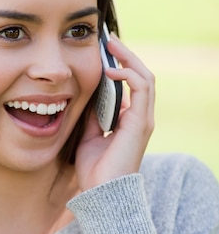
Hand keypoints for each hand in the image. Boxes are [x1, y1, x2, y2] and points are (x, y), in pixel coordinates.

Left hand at [74, 34, 154, 190]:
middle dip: (125, 56)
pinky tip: (111, 69)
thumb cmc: (95, 171)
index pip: (130, 85)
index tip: (102, 53)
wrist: (102, 193)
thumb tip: (87, 96)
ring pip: (145, 78)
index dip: (118, 67)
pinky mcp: (141, 122)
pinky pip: (141, 88)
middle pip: (140, 76)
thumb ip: (92, 116)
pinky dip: (128, 74)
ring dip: (129, 58)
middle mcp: (140, 117)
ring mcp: (143, 119)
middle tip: (108, 40)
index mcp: (129, 121)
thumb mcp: (88, 136)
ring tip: (111, 45)